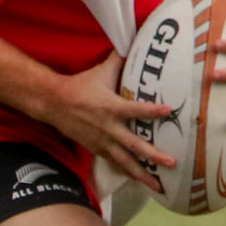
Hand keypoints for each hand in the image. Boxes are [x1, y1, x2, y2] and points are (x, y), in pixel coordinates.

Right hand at [35, 52, 174, 191]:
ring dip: (143, 174)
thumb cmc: (81, 85)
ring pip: (125, 162)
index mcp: (111, 107)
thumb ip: (119, 59)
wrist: (54, 103)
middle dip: (154, 156)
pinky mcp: (97, 149)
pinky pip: (116, 164)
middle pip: (135, 145)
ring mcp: (103, 142)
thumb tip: (134, 39)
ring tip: (159, 186)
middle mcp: (109, 128)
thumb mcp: (100, 71)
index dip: (152, 111)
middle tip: (172, 163)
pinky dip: (128, 173)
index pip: (136, 110)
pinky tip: (141, 182)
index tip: (169, 112)